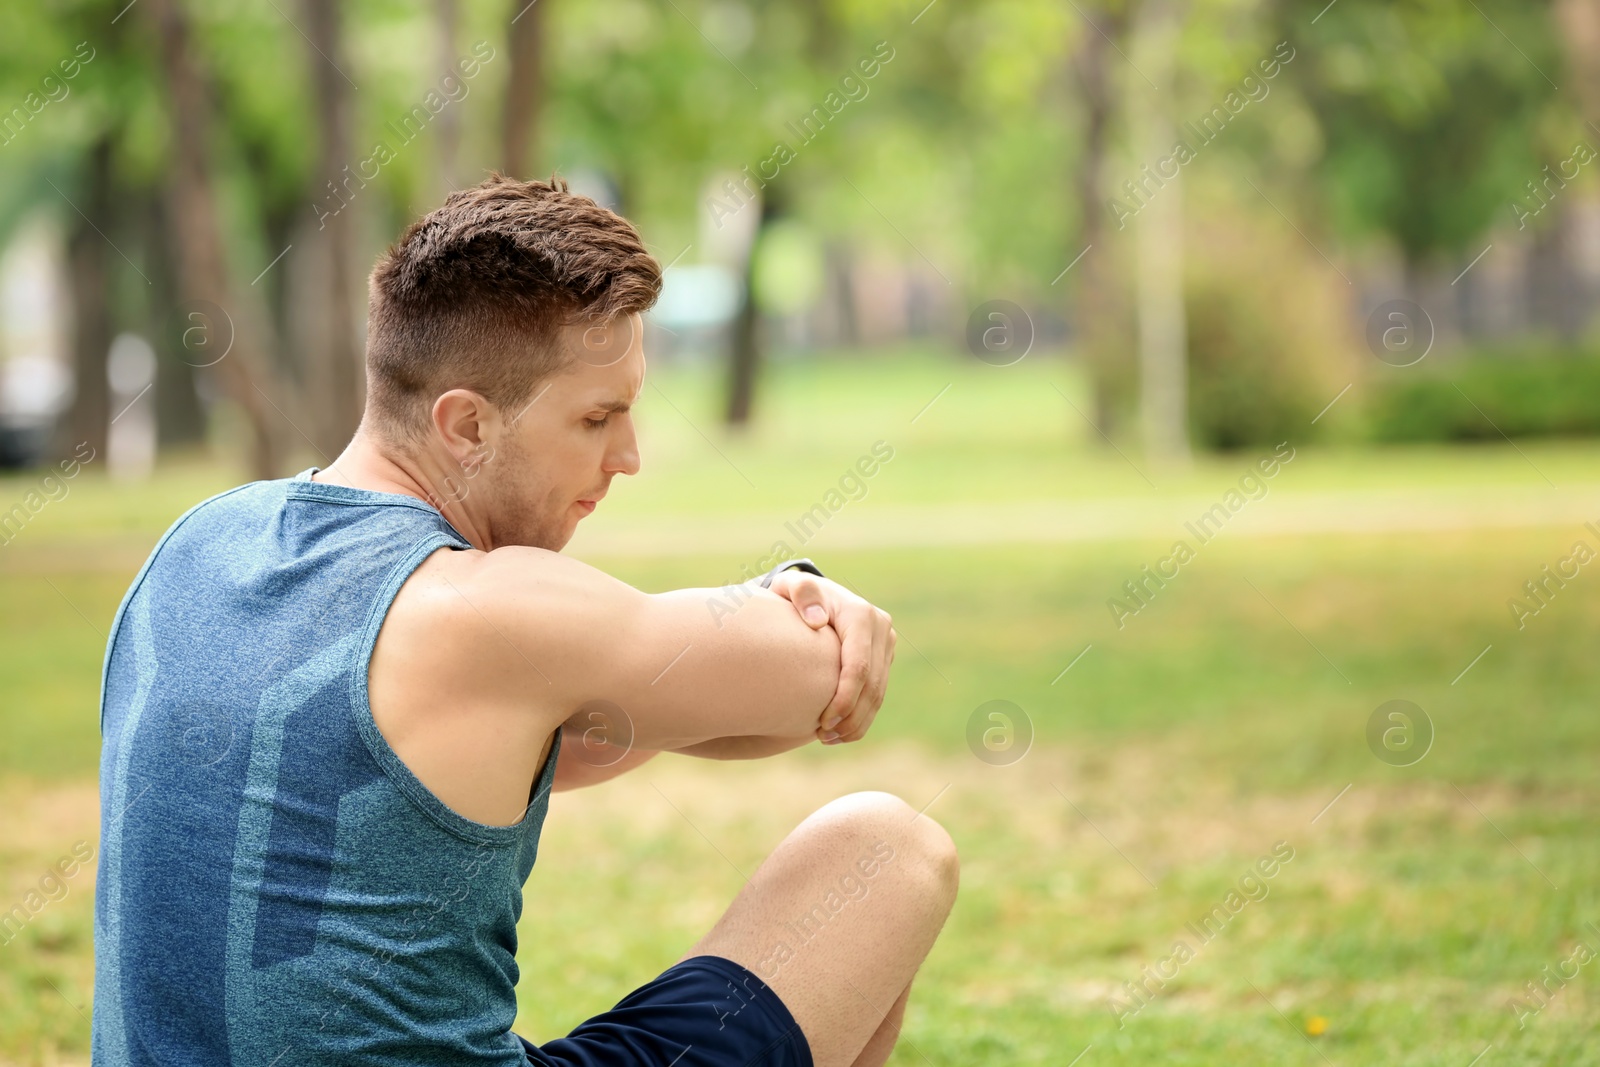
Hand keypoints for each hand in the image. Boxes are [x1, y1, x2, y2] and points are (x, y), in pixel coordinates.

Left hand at [768, 570, 895, 744]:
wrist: (812, 597)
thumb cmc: (794, 597)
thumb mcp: (790, 586)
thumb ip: (801, 594)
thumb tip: (817, 621)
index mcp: (861, 614)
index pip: (859, 666)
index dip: (844, 698)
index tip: (823, 721)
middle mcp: (881, 628)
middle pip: (873, 685)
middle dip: (851, 716)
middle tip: (823, 736)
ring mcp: (885, 644)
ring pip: (879, 694)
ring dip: (857, 722)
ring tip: (829, 739)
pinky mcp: (884, 659)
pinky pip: (877, 694)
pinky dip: (861, 718)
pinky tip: (840, 734)